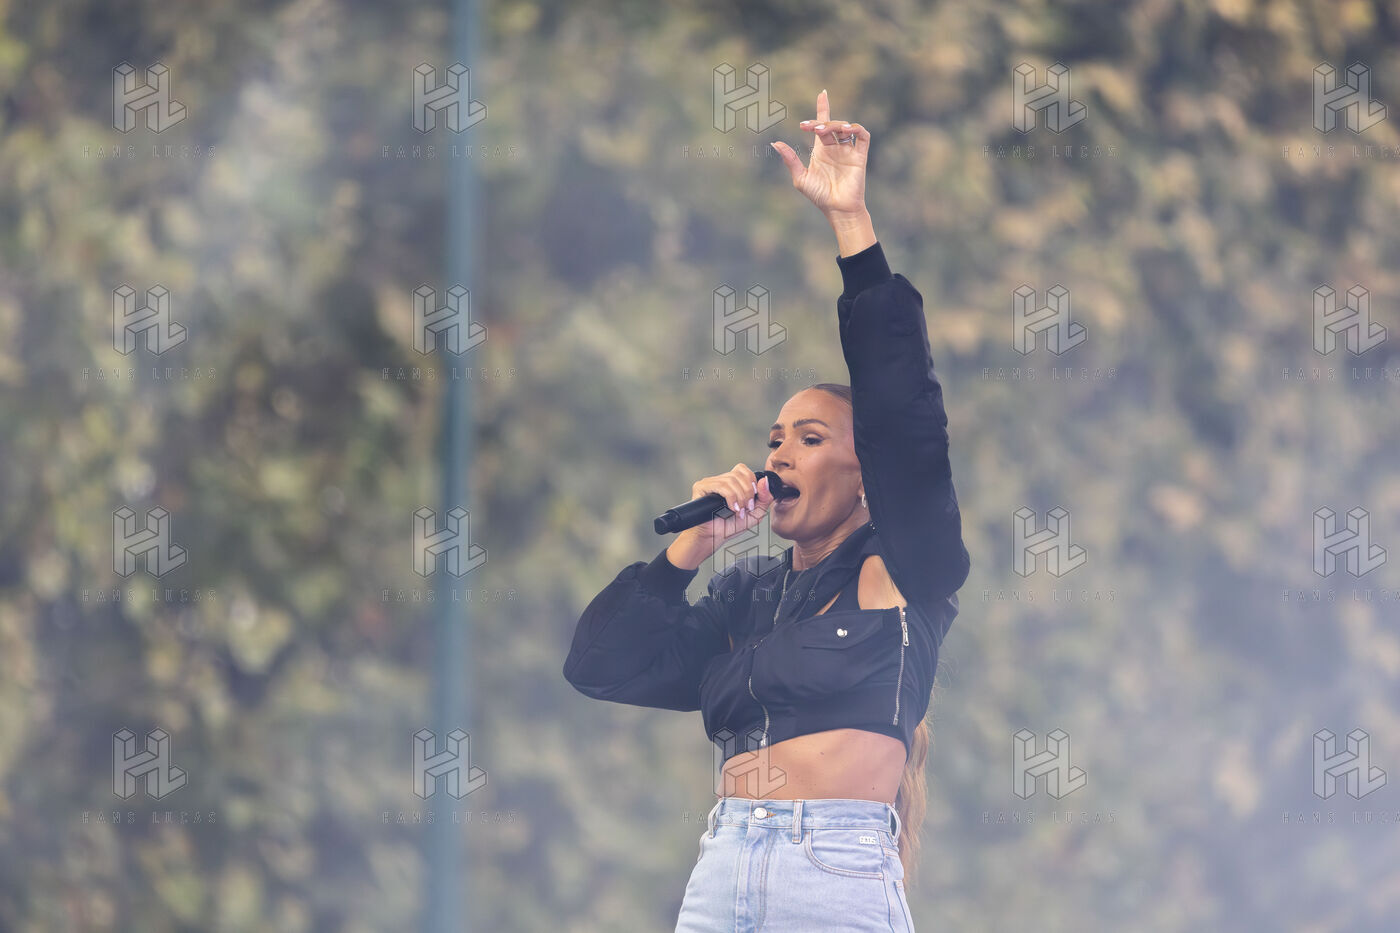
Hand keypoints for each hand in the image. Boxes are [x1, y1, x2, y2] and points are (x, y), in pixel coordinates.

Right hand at [666, 465, 776, 570]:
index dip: (752, 481)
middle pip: (739, 474)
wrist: (713, 538)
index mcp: (731, 483)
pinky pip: (721, 486)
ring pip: (731, 480)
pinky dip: (730, 497)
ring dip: (740, 497)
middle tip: (747, 508)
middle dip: (748, 492)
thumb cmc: (730, 527)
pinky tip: (731, 508)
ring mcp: (709, 482)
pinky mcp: (701, 487)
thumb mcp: (755, 513)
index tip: (753, 499)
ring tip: (738, 511)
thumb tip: (765, 480)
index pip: (743, 469)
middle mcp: (720, 480)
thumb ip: (764, 498)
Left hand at [770, 89, 869, 219]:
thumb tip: (775, 143)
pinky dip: (857, 129)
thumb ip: (790, 160)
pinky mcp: (860, 156)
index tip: (822, 94)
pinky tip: (847, 130)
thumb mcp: (800, 178)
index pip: (822, 124)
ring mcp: (848, 151)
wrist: (837, 209)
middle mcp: (835, 148)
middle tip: (813, 127)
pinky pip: (862, 136)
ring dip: (836, 125)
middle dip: (822, 121)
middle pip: (831, 125)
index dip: (823, 108)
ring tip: (825, 131)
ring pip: (846, 127)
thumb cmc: (819, 196)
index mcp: (821, 150)